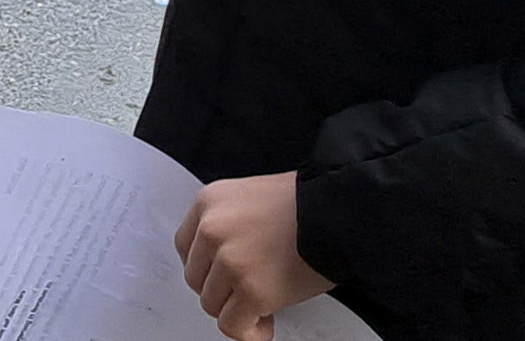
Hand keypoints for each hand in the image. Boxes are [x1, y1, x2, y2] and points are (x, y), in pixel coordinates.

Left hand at [176, 174, 328, 340]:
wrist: (340, 213)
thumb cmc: (308, 204)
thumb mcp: (252, 197)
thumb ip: (229, 222)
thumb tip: (221, 258)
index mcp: (209, 202)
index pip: (185, 246)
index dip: (205, 267)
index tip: (220, 277)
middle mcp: (212, 230)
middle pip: (196, 278)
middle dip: (221, 290)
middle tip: (246, 293)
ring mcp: (230, 261)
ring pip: (211, 305)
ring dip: (236, 311)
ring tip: (262, 307)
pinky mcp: (251, 291)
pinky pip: (232, 326)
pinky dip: (249, 332)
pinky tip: (265, 324)